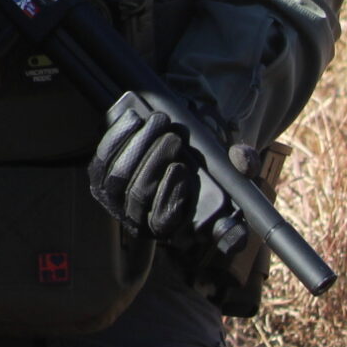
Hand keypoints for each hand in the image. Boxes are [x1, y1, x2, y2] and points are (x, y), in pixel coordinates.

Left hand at [89, 92, 247, 252]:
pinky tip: (133, 119)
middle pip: (137, 194)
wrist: (180, 147)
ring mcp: (119, 204)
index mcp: (177, 228)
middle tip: (173, 137)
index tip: (182, 167)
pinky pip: (101, 161)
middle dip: (154, 161)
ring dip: (137, 145)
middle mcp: (144, 221)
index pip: (164, 223)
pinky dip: (115, 137)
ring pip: (117, 176)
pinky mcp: (102, 182)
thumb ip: (244, 164)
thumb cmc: (209, 164)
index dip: (170, 197)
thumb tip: (244, 160)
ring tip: (159, 122)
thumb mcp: (233, 165)